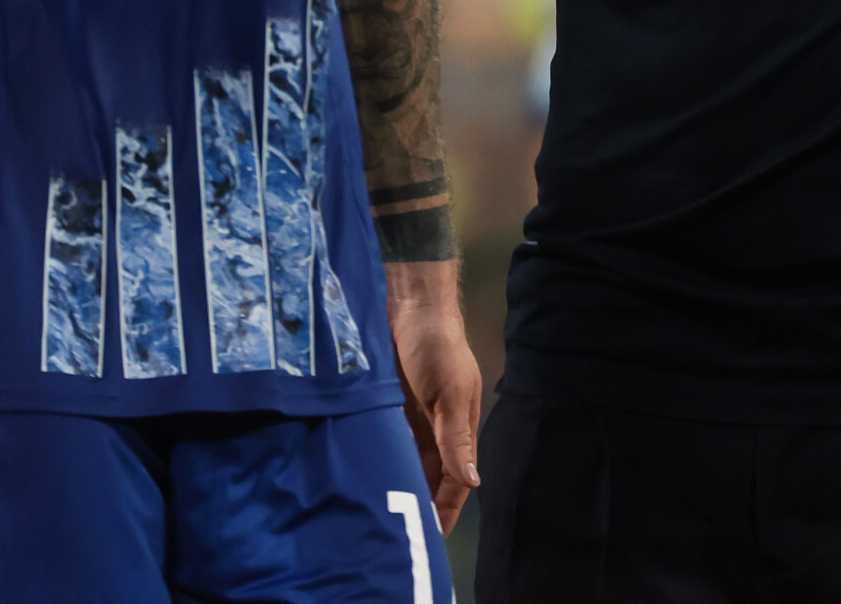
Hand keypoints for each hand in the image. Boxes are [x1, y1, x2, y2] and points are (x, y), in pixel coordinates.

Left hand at [386, 264, 481, 532]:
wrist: (405, 303)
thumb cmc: (436, 345)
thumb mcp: (451, 392)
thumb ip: (457, 438)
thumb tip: (474, 483)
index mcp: (458, 428)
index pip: (455, 481)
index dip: (447, 509)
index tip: (433, 537)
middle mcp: (434, 429)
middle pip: (430, 478)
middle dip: (421, 504)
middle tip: (402, 533)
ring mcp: (408, 419)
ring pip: (405, 464)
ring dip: (398, 485)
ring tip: (381, 515)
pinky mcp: (385, 407)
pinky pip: (384, 444)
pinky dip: (380, 462)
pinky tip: (366, 479)